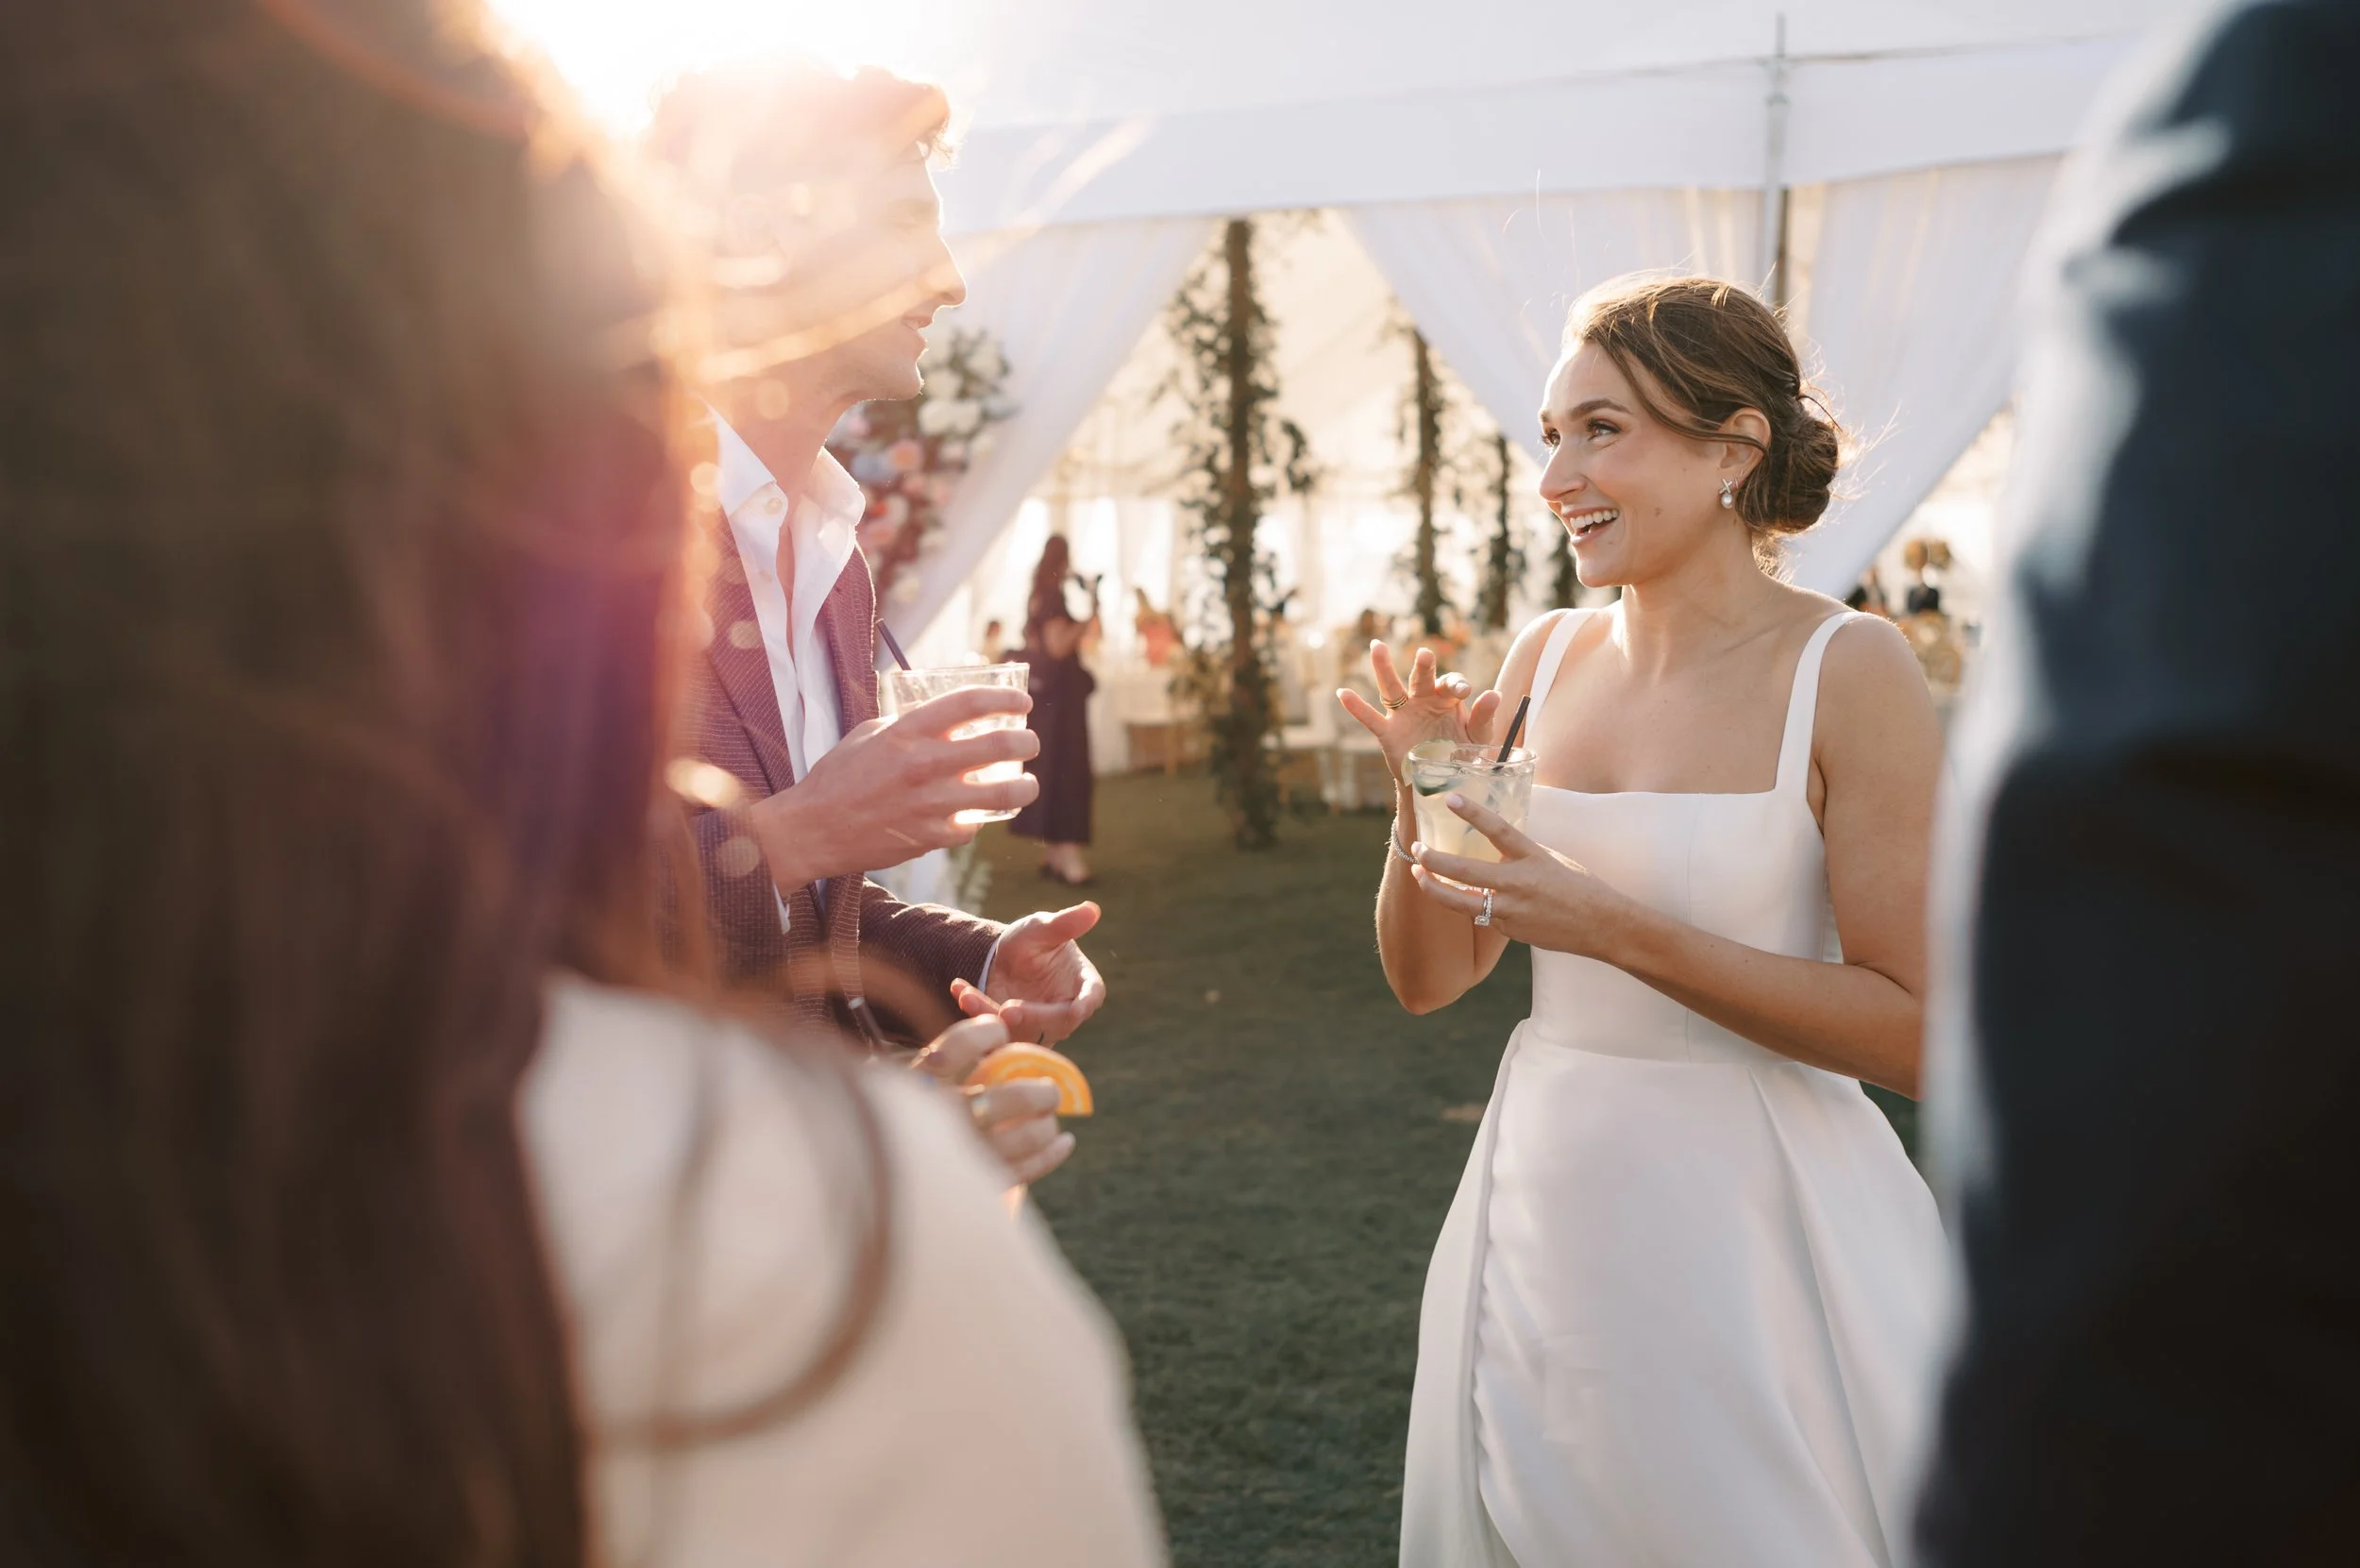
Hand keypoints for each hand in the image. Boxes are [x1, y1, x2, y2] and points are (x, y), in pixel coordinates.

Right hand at [746, 686, 1039, 890]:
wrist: (812, 830)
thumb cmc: (837, 777)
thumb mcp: (869, 734)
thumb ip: (908, 723)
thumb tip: (947, 717)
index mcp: (906, 732)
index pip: (970, 703)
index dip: (1005, 698)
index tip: (1022, 702)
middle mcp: (923, 764)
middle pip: (999, 744)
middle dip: (1026, 741)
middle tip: (1029, 742)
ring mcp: (929, 804)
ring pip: (1003, 793)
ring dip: (1025, 787)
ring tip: (1027, 784)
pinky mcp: (929, 838)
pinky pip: (971, 827)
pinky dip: (976, 820)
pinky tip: (974, 815)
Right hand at [912, 1014, 1074, 1184]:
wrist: (879, 1181)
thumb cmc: (905, 1118)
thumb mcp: (910, 1085)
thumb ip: (945, 1061)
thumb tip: (999, 1029)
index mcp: (920, 1086)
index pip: (959, 1046)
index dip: (986, 1033)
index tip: (999, 1033)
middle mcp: (941, 1119)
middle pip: (1010, 1098)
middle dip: (1041, 1091)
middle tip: (1050, 1090)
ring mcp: (961, 1155)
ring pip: (1025, 1136)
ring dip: (1047, 1124)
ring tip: (1049, 1118)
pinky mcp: (977, 1184)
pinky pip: (1028, 1170)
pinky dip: (1052, 1154)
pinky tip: (1065, 1142)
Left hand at [949, 901, 1105, 1045]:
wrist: (999, 958)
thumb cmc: (1030, 940)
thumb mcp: (1042, 928)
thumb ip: (1065, 924)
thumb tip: (1093, 909)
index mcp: (1083, 986)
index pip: (1091, 997)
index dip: (1085, 1004)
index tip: (1076, 1009)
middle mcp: (1064, 1012)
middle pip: (1056, 1023)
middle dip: (1032, 1018)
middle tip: (1006, 1010)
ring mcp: (1039, 1028)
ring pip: (1021, 1031)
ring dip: (993, 1015)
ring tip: (967, 995)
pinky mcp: (1012, 1035)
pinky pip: (995, 1032)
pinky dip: (975, 1012)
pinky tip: (959, 990)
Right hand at [1337, 642, 1502, 786]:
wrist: (1440, 782)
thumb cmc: (1460, 753)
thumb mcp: (1477, 737)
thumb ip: (1483, 717)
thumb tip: (1494, 694)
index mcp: (1447, 699)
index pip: (1451, 684)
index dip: (1456, 684)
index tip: (1464, 690)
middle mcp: (1424, 701)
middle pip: (1421, 679)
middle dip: (1423, 667)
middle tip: (1425, 654)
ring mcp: (1404, 715)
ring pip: (1391, 688)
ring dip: (1384, 668)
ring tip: (1377, 646)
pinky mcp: (1388, 733)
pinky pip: (1370, 718)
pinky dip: (1356, 707)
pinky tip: (1343, 693)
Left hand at [1408, 792, 1634, 960]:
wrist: (1602, 925)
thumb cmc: (1579, 887)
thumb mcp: (1550, 859)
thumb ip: (1518, 854)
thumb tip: (1491, 847)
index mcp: (1532, 856)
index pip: (1498, 829)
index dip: (1473, 812)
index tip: (1449, 798)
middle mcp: (1519, 882)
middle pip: (1465, 872)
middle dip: (1434, 860)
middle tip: (1417, 849)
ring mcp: (1512, 909)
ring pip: (1461, 902)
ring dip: (1435, 888)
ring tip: (1419, 875)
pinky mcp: (1509, 929)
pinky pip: (1482, 915)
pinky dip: (1471, 905)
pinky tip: (1464, 898)